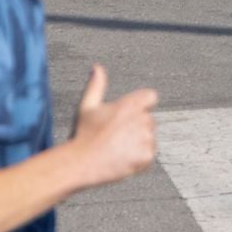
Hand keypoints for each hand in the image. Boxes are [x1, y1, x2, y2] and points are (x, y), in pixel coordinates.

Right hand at [69, 64, 158, 187]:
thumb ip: (97, 85)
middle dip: (137, 127)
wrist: (81, 163)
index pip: (150, 96)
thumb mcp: (87, 106)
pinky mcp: (147, 155)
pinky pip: (150, 154)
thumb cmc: (83, 135)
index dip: (141, 105)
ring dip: (140, 142)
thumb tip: (97, 68)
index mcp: (129, 104)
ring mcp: (145, 137)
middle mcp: (141, 119)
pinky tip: (123, 158)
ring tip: (119, 148)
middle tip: (117, 136)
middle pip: (149, 119)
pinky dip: (140, 158)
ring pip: (150, 137)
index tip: (129, 115)